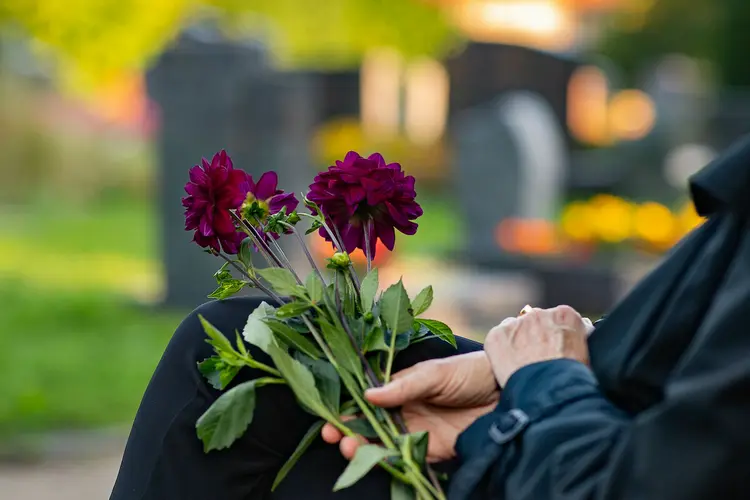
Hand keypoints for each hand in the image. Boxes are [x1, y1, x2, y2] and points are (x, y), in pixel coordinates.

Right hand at [322, 352, 498, 461]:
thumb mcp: (435, 373)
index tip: (330, 418)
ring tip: (348, 449)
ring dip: (364, 448)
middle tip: (333, 436)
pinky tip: (375, 461)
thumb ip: (403, 387)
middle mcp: (405, 410)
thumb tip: (368, 394)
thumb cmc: (470, 372)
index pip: (367, 399)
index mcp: (401, 387)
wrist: (508, 390)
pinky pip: (406, 458)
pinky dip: (389, 461)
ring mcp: (417, 431)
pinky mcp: (433, 450)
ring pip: (383, 443)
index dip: (347, 409)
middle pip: (369, 424)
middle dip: (348, 431)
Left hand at [485, 305, 589, 387]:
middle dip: (536, 337)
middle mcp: (540, 314)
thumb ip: (578, 337)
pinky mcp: (497, 335)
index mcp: (565, 316)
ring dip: (518, 343)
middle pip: (535, 323)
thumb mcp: (586, 355)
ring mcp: (516, 323)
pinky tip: (509, 367)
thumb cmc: (572, 380)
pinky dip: (501, 351)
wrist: (548, 394)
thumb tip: (582, 330)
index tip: (554, 350)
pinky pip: (497, 339)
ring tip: (523, 366)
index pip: (558, 320)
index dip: (556, 337)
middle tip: (537, 360)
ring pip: (515, 330)